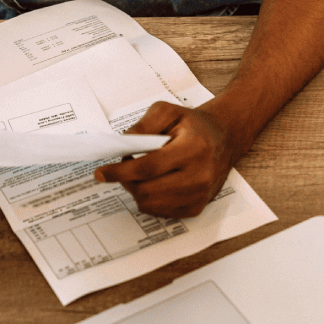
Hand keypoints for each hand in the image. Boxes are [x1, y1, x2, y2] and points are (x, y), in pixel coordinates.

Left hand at [94, 101, 238, 217]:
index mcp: (193, 149)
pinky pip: (161, 212)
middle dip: (125, 181)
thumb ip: (143, 125)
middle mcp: (200, 176)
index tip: (101, 173)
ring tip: (136, 174)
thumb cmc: (192, 124)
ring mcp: (200, 195)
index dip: (120, 171)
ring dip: (135, 190)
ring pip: (151, 204)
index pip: (148, 167)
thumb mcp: (167, 111)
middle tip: (120, 169)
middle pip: (147, 190)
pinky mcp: (198, 207)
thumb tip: (123, 142)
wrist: (223, 138)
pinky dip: (148, 199)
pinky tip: (150, 183)